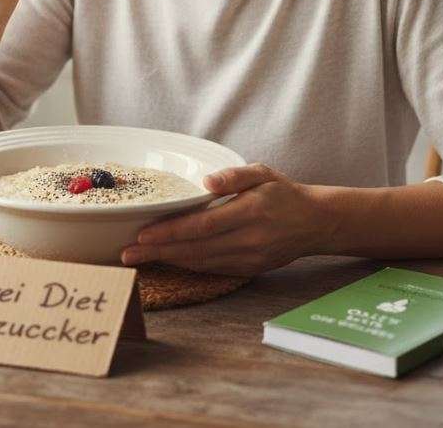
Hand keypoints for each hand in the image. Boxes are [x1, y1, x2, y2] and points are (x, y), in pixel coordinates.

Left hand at [119, 163, 323, 275]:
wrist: (315, 223)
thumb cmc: (283, 193)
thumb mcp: (262, 172)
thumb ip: (234, 176)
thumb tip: (205, 182)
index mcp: (250, 212)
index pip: (202, 226)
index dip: (170, 232)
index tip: (142, 234)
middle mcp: (248, 239)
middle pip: (195, 249)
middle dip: (158, 251)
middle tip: (127, 253)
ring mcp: (249, 258)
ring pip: (201, 262)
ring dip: (168, 261)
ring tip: (140, 257)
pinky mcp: (249, 269)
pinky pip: (212, 269)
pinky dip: (188, 265)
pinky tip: (169, 260)